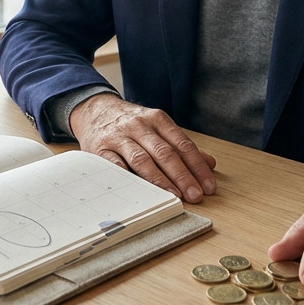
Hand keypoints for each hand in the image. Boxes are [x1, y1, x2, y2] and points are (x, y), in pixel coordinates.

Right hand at [69, 93, 216, 203]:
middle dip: (182, 176)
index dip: (197, 166)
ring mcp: (119, 137)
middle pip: (165, 153)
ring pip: (142, 159)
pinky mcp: (100, 148)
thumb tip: (210, 163)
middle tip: (196, 195)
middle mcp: (139, 126)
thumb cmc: (130, 123)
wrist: (93, 108)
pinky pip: (115, 165)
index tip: (208, 185)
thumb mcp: (156, 126)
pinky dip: (128, 178)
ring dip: (160, 180)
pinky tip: (140, 191)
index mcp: (157, 119)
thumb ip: (181, 145)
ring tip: (175, 196)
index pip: (182, 144)